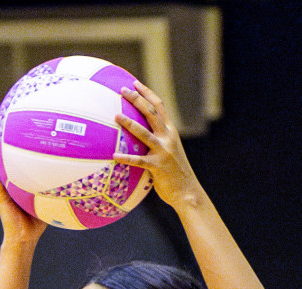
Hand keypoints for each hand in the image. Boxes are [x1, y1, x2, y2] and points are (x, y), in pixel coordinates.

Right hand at [0, 125, 45, 246]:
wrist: (24, 238)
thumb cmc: (37, 222)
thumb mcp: (49, 199)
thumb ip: (57, 188)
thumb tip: (77, 178)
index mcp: (18, 180)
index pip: (17, 157)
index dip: (16, 142)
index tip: (18, 125)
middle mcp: (8, 180)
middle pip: (3, 154)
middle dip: (1, 137)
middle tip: (2, 118)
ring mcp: (2, 187)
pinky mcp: (0, 195)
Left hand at [114, 81, 202, 209]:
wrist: (187, 191)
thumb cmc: (174, 173)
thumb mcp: (169, 151)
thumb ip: (157, 141)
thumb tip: (137, 136)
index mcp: (170, 131)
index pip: (159, 106)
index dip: (147, 93)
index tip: (134, 83)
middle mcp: (168, 137)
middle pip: (152, 112)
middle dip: (137, 99)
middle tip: (122, 90)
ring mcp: (163, 151)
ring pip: (144, 133)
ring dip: (129, 123)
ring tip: (115, 116)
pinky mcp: (158, 166)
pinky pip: (139, 161)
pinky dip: (126, 158)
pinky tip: (114, 156)